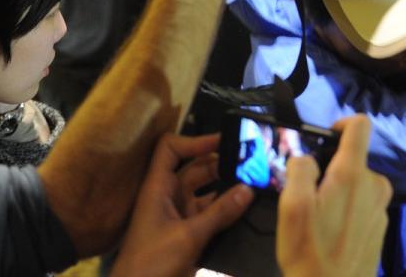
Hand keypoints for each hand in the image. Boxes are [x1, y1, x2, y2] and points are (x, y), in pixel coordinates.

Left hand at [112, 133, 253, 276]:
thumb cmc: (151, 264)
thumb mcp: (188, 236)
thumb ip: (220, 212)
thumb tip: (248, 190)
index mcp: (157, 188)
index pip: (170, 149)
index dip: (195, 141)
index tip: (224, 142)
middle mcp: (167, 197)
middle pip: (195, 169)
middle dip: (221, 165)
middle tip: (250, 164)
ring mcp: (177, 217)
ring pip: (206, 193)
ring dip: (227, 189)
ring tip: (255, 185)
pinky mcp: (187, 235)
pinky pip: (210, 215)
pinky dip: (226, 212)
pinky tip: (247, 212)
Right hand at [277, 115, 392, 276]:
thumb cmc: (309, 251)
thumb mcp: (292, 206)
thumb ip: (300, 169)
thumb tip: (308, 158)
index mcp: (353, 174)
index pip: (360, 125)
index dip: (342, 123)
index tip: (326, 136)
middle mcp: (375, 185)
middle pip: (354, 160)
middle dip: (332, 170)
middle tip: (310, 196)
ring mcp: (381, 207)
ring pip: (357, 183)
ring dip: (339, 192)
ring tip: (319, 219)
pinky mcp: (381, 225)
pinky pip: (363, 204)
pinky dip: (348, 209)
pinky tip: (332, 232)